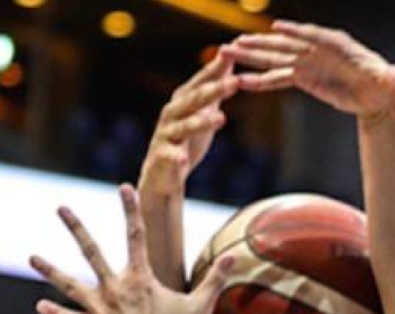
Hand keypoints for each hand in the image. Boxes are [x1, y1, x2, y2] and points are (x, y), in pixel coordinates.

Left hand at [31, 185, 230, 313]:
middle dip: (76, 227)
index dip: (130, 210)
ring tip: (32, 257)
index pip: (136, 236)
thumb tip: (235, 258)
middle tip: (61, 208)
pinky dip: (56, 313)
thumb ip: (215, 280)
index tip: (123, 187)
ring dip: (50, 270)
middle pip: (91, 251)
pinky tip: (40, 306)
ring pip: (71, 285)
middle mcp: (116, 290)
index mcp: (141, 280)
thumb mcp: (200, 308)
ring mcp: (102, 311)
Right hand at [138, 49, 238, 198]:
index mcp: (183, 102)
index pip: (201, 81)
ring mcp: (165, 136)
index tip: (234, 55)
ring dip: (201, 122)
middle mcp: (172, 114)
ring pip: (183, 126)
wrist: (162, 176)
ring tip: (220, 119)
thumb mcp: (203, 113)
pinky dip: (174, 158)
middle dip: (213, 90)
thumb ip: (214, 90)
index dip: (216, 69)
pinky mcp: (160, 159)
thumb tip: (230, 59)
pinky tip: (182, 160)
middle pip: (193, 100)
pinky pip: (168, 157)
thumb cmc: (185, 141)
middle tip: (234, 83)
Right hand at [225, 20, 394, 117]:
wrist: (377, 94)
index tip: (277, 31)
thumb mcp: (388, 81)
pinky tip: (242, 82)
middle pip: (285, 46)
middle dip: (261, 45)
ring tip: (228, 53)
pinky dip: (261, 81)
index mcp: (337, 46)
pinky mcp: (303, 77)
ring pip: (276, 59)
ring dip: (252, 57)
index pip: (314, 37)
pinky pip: (278, 78)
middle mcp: (317, 49)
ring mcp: (307, 62)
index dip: (296, 33)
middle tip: (236, 43)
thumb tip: (393, 76)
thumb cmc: (385, 85)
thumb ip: (387, 77)